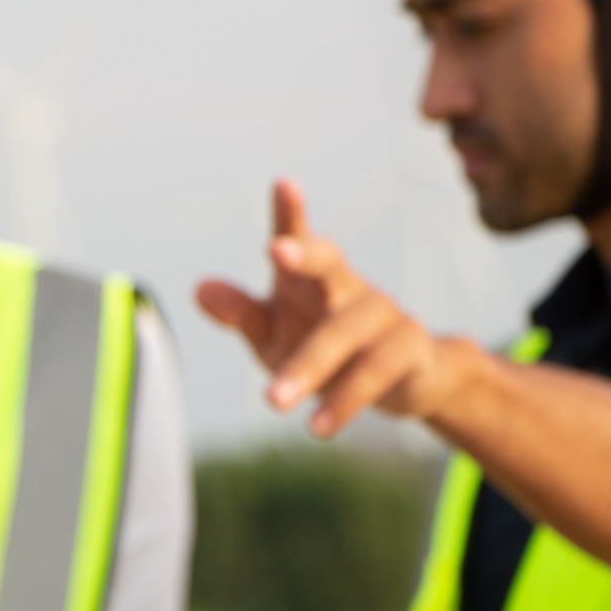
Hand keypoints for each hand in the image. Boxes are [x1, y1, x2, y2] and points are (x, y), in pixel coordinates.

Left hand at [196, 179, 462, 436]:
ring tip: (272, 403)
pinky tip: (317, 427)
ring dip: (309, 367)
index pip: (299, 239)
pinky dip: (345, 400)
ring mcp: (384, 315)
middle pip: (331, 262)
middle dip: (306, 254)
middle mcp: (349, 287)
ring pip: (347, 333)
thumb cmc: (325, 350)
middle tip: (277, 251)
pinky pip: (377, 373)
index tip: (283, 183)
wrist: (405, 382)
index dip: (290, 212)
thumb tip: (200, 288)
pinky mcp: (410, 350)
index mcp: (311, 279)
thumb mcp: (274, 337)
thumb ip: (241, 313)